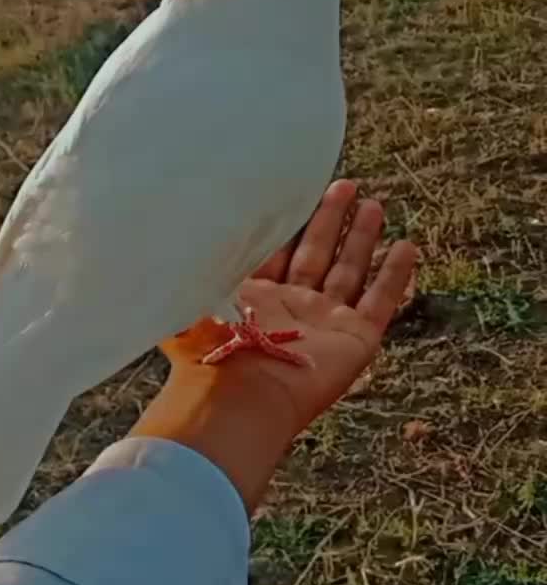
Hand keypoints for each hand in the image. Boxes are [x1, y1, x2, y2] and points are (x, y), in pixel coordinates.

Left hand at [161, 180, 417, 437]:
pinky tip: (406, 247)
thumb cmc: (212, 352)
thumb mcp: (192, 297)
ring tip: (374, 204)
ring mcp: (326, 323)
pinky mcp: (356, 339)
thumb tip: (177, 225)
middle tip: (345, 185)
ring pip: (350, 270)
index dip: (288, 221)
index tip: (298, 188)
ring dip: (362, 238)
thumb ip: (193, 264)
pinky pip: (381, 300)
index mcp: (253, 298)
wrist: (242, 398)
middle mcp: (292, 308)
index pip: (275, 250)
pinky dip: (394, 274)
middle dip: (330, 219)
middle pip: (317, 253)